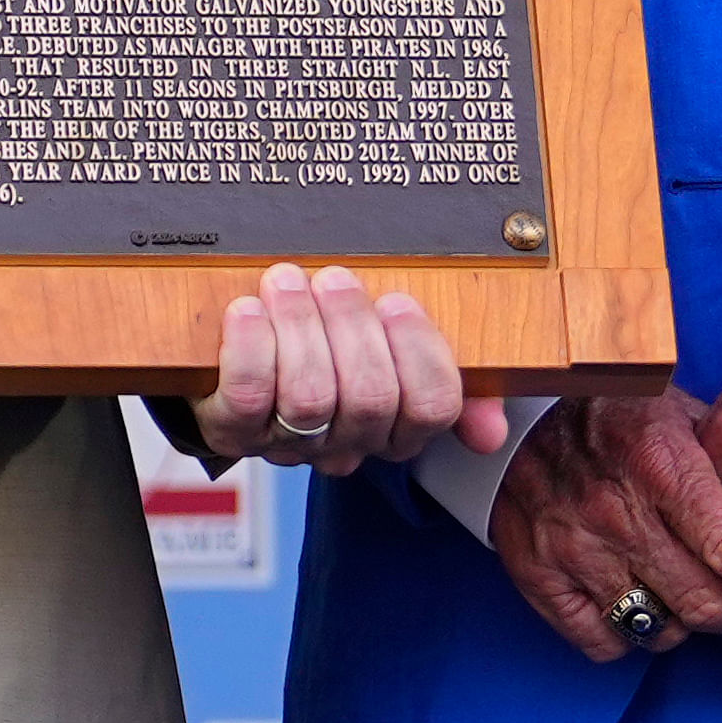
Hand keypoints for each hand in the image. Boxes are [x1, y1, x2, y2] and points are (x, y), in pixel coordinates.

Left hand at [193, 265, 514, 472]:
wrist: (230, 365)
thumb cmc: (323, 344)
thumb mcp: (390, 349)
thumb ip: (447, 379)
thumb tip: (491, 430)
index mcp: (394, 425)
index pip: (432, 407)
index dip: (421, 354)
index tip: (398, 302)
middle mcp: (345, 443)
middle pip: (371, 399)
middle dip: (353, 328)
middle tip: (334, 279)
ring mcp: (288, 441)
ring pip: (311, 399)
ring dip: (301, 327)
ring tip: (287, 281)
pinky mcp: (231, 430)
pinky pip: (249, 398)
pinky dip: (251, 348)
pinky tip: (248, 310)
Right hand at [489, 391, 721, 661]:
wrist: (516, 412)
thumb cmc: (616, 413)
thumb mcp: (680, 414)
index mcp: (661, 463)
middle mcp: (617, 511)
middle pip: (706, 603)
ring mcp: (573, 547)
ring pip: (659, 628)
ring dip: (694, 628)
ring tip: (703, 602)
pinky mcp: (537, 574)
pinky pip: (601, 641)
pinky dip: (633, 637)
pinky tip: (646, 606)